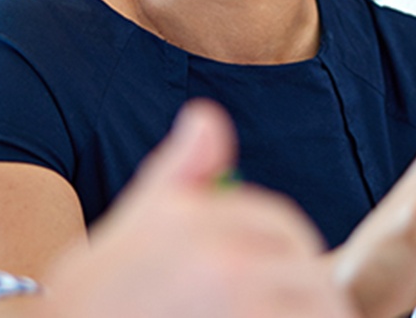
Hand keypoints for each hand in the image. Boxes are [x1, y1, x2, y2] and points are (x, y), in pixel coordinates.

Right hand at [29, 99, 352, 317]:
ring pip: (318, 307)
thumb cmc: (97, 295)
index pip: (282, 226)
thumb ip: (180, 172)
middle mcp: (223, 258)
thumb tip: (208, 118)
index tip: (260, 287)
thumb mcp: (135, 224)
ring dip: (308, 317)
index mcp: (197, 218)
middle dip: (303, 297)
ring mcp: (240, 303)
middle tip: (268, 311)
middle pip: (311, 273)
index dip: (284, 257)